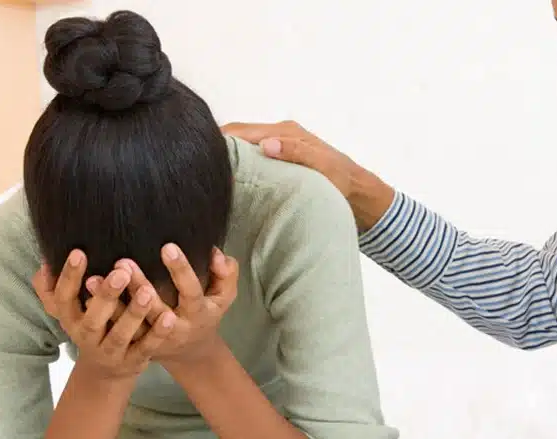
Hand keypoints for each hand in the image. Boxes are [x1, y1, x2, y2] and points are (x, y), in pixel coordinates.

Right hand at [32, 249, 171, 381]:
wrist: (104, 373)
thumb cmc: (91, 327)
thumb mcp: (71, 311)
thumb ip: (57, 287)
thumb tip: (47, 258)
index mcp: (70, 320)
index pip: (64, 297)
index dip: (70, 277)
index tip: (80, 252)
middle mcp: (86, 337)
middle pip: (93, 319)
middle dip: (106, 296)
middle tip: (121, 272)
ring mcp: (109, 352)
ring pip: (120, 334)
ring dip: (134, 313)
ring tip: (148, 291)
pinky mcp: (131, 362)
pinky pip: (145, 348)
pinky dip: (156, 333)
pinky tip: (169, 317)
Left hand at [85, 243, 238, 366]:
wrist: (190, 351)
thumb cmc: (207, 312)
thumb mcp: (224, 296)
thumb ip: (226, 274)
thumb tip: (216, 254)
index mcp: (198, 313)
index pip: (190, 290)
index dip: (180, 270)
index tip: (167, 246)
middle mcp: (175, 328)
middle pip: (155, 309)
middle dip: (139, 286)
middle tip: (123, 261)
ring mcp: (153, 339)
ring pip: (130, 323)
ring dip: (111, 302)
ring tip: (92, 279)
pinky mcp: (135, 345)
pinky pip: (116, 331)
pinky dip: (101, 314)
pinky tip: (85, 296)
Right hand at [220, 120, 393, 231]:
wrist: (356, 192)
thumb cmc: (341, 180)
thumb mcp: (322, 167)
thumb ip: (296, 153)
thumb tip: (267, 145)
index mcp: (285, 131)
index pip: (242, 130)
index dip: (221, 140)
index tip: (204, 153)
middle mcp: (278, 134)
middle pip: (238, 136)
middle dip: (219, 148)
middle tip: (200, 167)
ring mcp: (278, 145)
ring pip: (243, 146)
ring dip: (228, 157)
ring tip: (210, 173)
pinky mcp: (278, 159)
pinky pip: (251, 157)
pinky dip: (238, 164)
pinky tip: (229, 179)